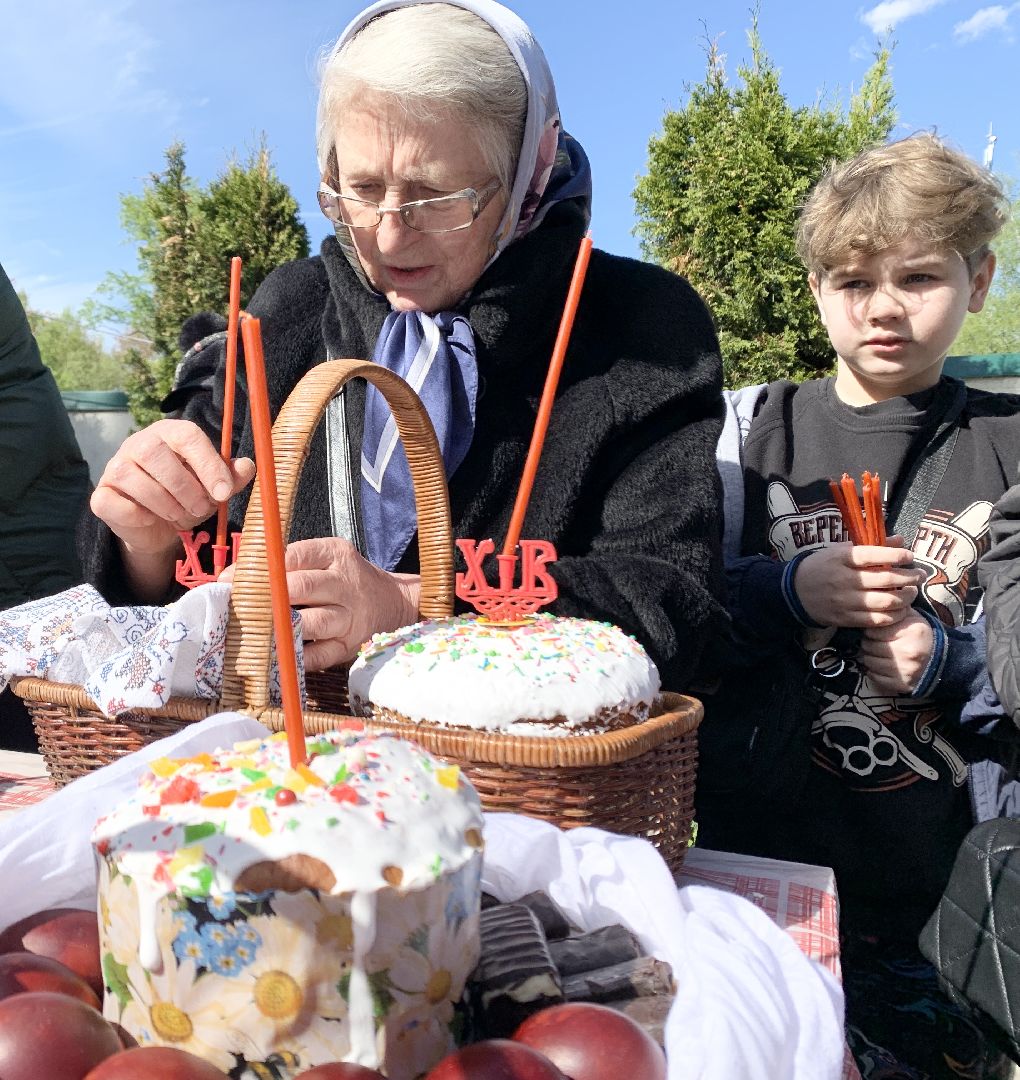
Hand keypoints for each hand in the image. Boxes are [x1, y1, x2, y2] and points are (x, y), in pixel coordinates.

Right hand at [90, 419, 254, 599]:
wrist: (159, 527)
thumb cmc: (189, 497)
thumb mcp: (215, 488)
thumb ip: (231, 477)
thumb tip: (247, 466)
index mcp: (170, 434)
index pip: (187, 436)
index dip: (208, 464)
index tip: (223, 493)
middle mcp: (139, 444)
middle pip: (155, 454)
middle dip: (185, 487)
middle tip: (201, 509)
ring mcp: (115, 467)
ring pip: (132, 477)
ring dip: (165, 503)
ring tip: (181, 516)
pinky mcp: (101, 495)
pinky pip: (113, 502)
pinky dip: (137, 515)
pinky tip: (151, 519)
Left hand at [223, 537, 419, 670]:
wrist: (392, 603)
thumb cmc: (345, 580)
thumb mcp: (325, 558)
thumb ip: (287, 564)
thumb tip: (231, 577)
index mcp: (335, 554)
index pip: (293, 555)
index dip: (259, 568)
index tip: (230, 580)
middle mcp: (345, 583)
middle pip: (300, 587)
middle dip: (263, 598)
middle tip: (235, 607)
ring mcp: (350, 616)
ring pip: (311, 622)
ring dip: (278, 629)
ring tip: (251, 632)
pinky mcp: (350, 644)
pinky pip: (320, 655)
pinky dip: (296, 657)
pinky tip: (276, 655)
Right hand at [792, 538, 924, 628]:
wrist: (794, 592)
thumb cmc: (820, 567)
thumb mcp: (839, 551)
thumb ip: (870, 547)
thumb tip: (899, 541)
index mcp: (842, 558)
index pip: (874, 555)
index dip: (896, 555)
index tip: (909, 555)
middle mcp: (845, 580)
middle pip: (886, 579)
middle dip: (909, 577)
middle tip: (919, 575)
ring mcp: (846, 601)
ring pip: (886, 602)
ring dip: (906, 597)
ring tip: (912, 592)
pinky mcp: (846, 619)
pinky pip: (877, 620)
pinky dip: (894, 615)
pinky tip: (900, 609)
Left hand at [858, 610, 934, 693]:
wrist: (942, 662)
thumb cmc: (921, 637)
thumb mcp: (913, 618)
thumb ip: (895, 610)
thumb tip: (875, 604)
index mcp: (911, 632)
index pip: (873, 630)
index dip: (870, 630)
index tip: (874, 632)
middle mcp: (908, 651)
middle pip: (868, 646)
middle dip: (868, 643)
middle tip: (874, 642)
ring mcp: (904, 670)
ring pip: (868, 661)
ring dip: (869, 657)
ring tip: (878, 653)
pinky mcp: (900, 684)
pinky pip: (873, 676)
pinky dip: (873, 670)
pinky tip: (881, 665)